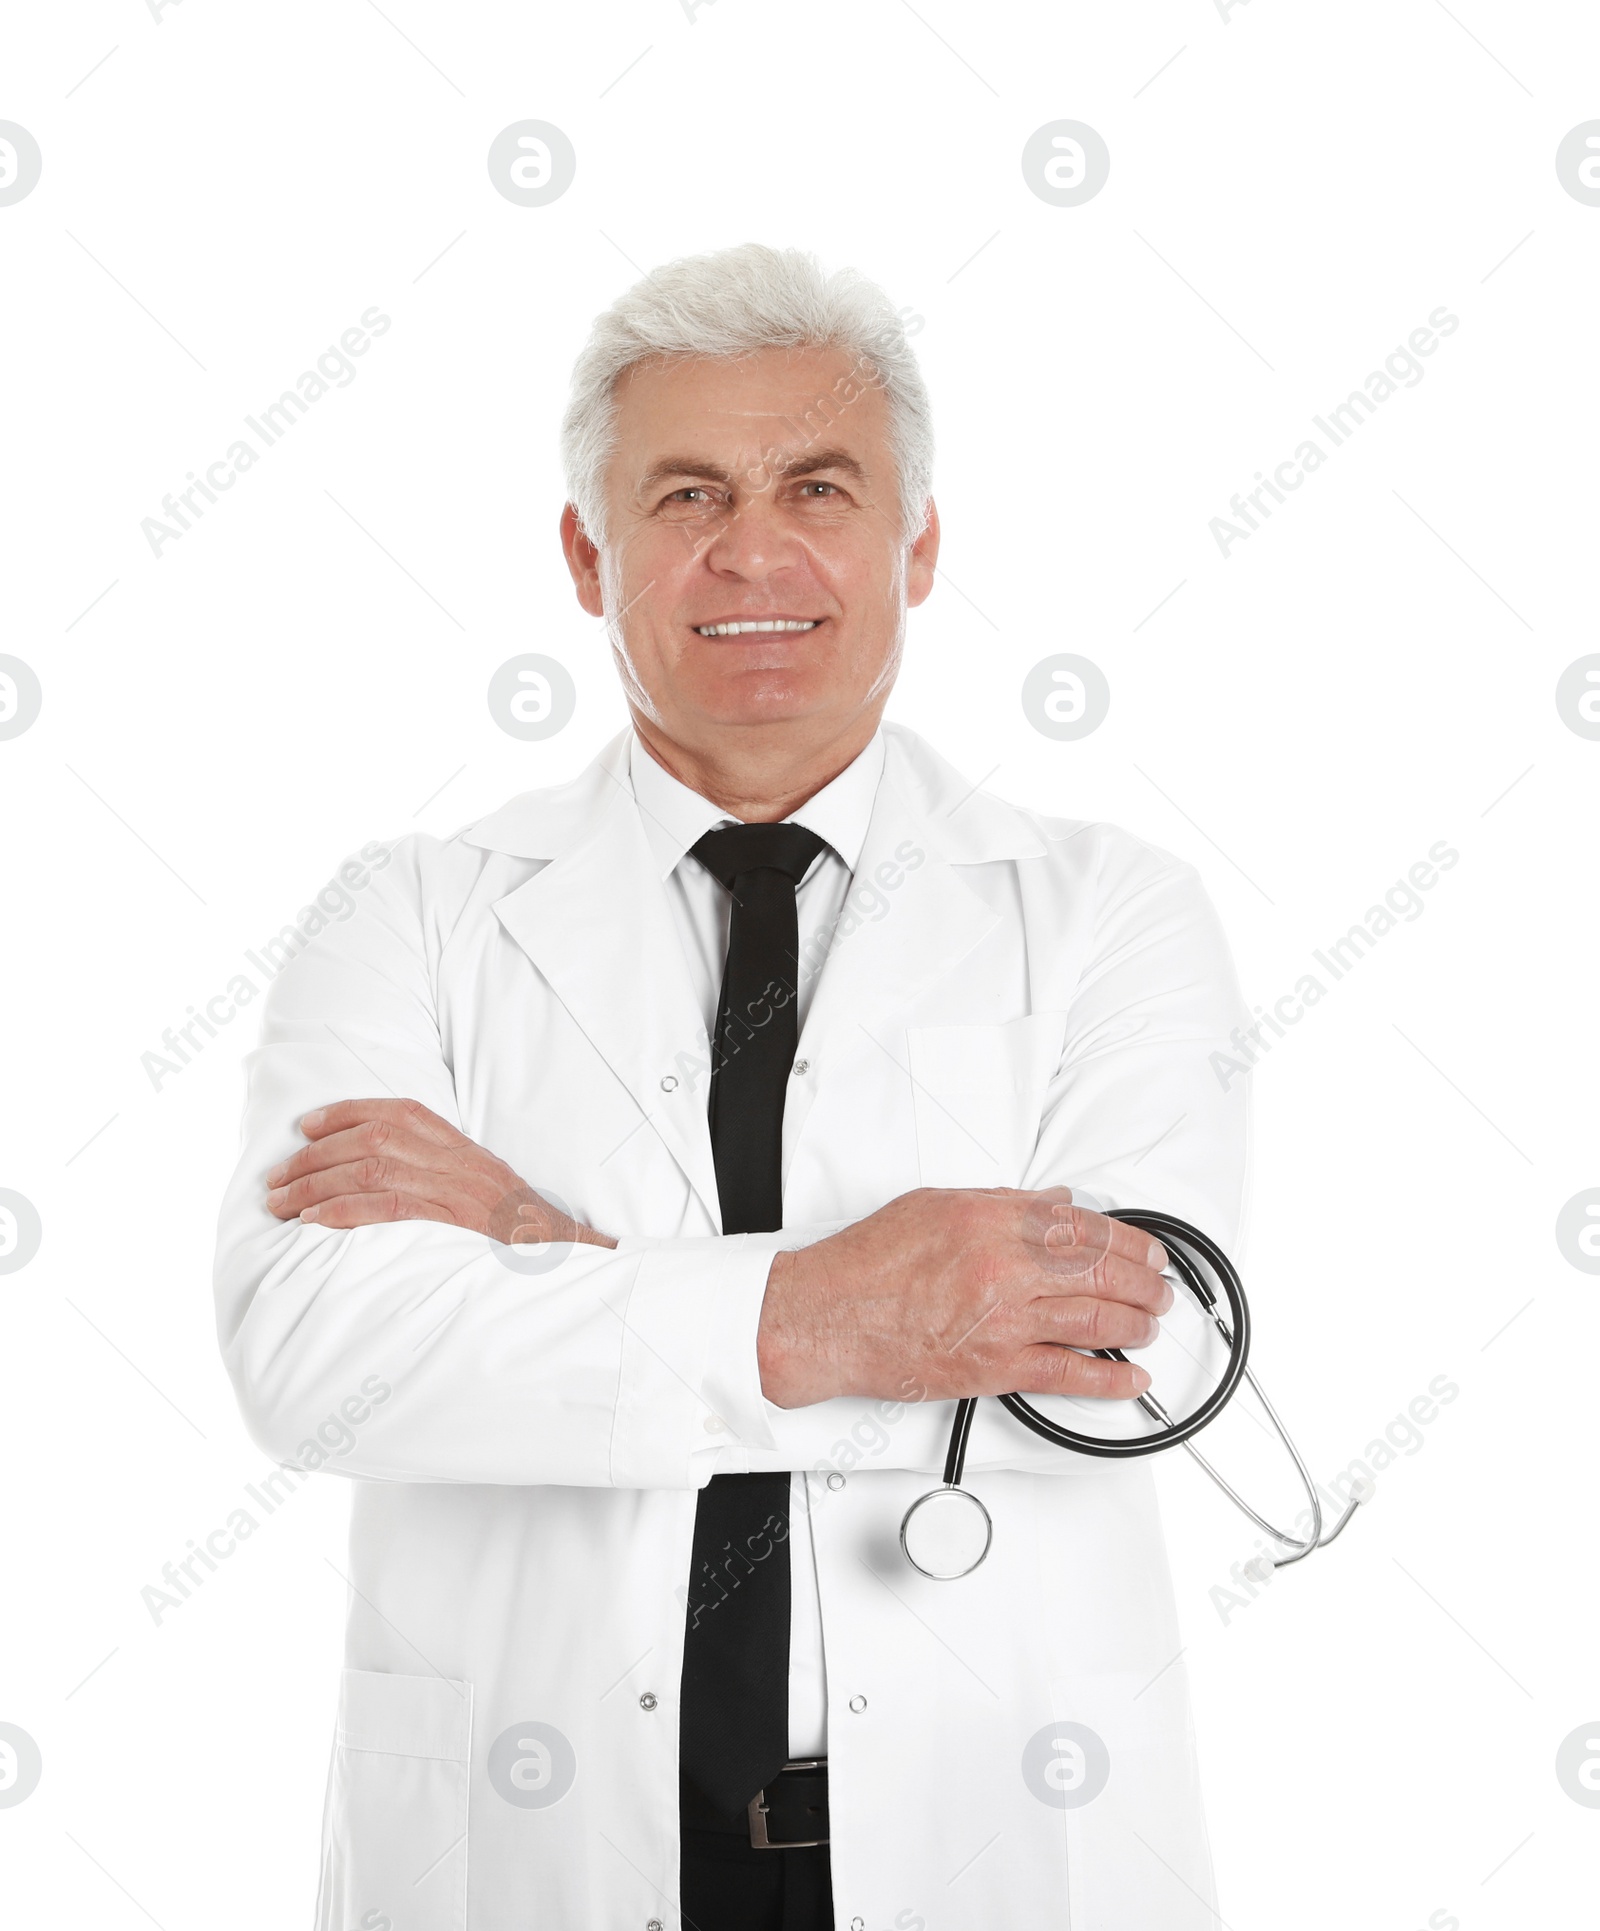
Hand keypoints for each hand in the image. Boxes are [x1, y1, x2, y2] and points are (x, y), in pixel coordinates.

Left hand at [264, 1098, 615, 1248]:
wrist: (569, 1259)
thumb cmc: (523, 1238)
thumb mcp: (486, 1194)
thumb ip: (444, 1181)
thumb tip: (389, 1185)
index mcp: (463, 1149)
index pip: (399, 1112)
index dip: (348, 1112)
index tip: (308, 1125)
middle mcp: (459, 1160)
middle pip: (373, 1138)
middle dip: (314, 1155)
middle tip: (276, 1178)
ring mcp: (458, 1189)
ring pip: (370, 1168)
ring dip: (315, 1184)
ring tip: (279, 1204)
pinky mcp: (454, 1221)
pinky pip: (388, 1206)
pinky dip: (343, 1210)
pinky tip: (313, 1222)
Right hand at [757, 1186, 1171, 1408]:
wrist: (828, 1316)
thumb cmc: (868, 1264)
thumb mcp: (936, 1205)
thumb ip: (1002, 1203)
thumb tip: (1053, 1203)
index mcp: (991, 1220)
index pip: (1082, 1226)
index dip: (1128, 1240)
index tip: (1145, 1249)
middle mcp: (1003, 1266)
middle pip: (1102, 1272)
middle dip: (1145, 1282)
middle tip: (1160, 1288)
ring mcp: (1003, 1320)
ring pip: (1095, 1320)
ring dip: (1135, 1324)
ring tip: (1149, 1324)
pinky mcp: (994, 1368)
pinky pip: (1067, 1373)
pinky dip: (1108, 1378)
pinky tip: (1129, 1376)